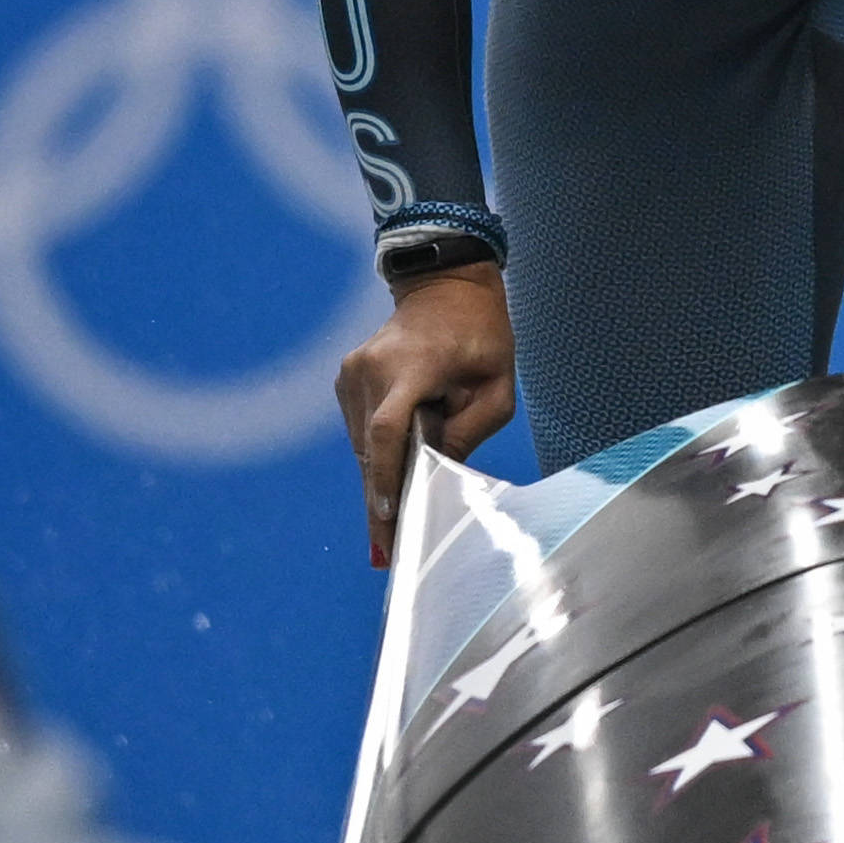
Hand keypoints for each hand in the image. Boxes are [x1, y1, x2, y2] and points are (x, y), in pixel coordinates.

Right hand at [335, 263, 517, 565]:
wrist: (446, 287)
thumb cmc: (481, 336)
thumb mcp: (496, 387)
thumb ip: (470, 431)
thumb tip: (440, 474)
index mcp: (412, 366)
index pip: (389, 428)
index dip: (386, 475)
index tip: (387, 515)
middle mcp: (371, 369)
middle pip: (371, 449)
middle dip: (379, 503)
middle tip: (385, 555)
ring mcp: (353, 373)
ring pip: (364, 445)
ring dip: (378, 483)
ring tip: (389, 534)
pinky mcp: (347, 379)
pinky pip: (362, 430)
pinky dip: (376, 458)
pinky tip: (391, 487)